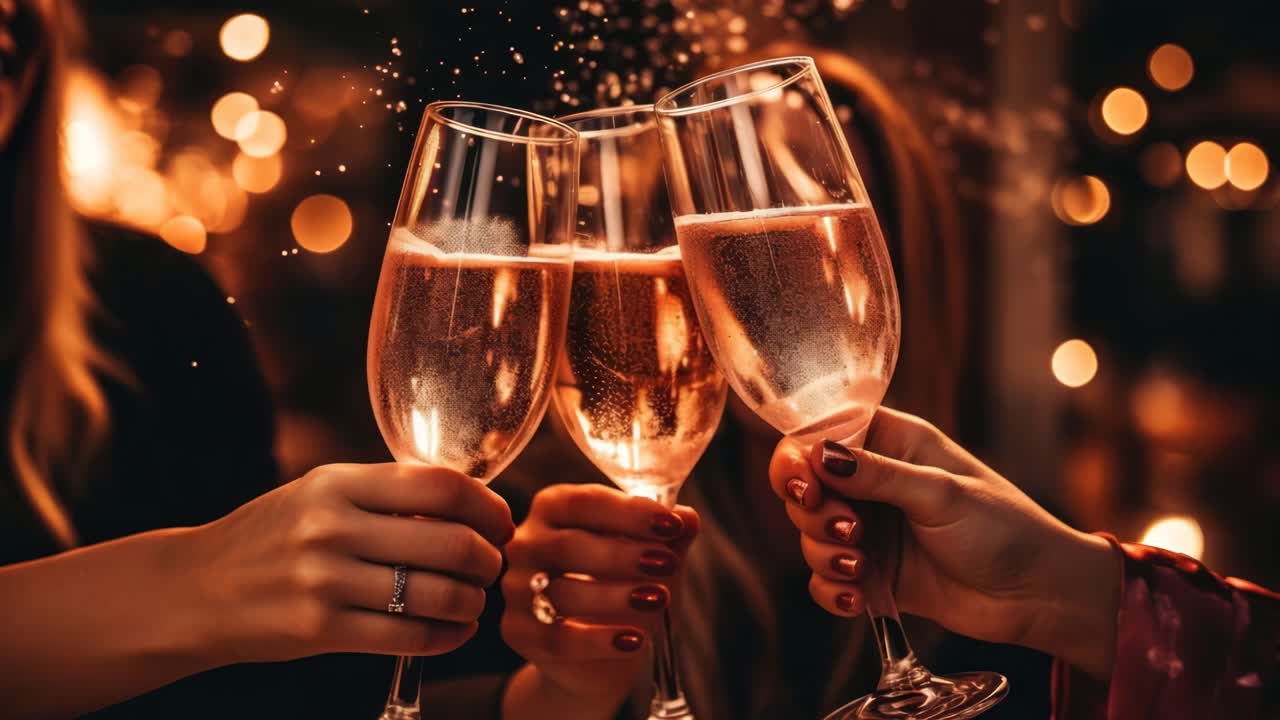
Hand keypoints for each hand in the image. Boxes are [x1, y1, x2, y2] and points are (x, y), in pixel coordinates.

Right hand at [189, 463, 514, 662]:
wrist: (193, 588)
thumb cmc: (274, 535)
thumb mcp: (320, 493)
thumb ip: (386, 494)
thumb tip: (467, 502)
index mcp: (339, 482)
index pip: (441, 485)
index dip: (487, 505)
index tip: (500, 520)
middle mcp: (333, 527)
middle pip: (452, 541)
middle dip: (489, 558)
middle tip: (493, 565)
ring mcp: (325, 581)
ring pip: (438, 593)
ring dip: (472, 600)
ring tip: (472, 600)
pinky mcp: (321, 630)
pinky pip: (409, 636)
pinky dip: (447, 635)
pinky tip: (453, 629)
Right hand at [500, 484, 698, 714]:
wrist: (598, 653)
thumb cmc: (623, 587)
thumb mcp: (652, 558)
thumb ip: (668, 536)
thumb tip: (688, 517)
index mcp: (554, 507)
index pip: (585, 502)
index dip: (630, 513)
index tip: (671, 525)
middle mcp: (526, 542)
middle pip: (568, 545)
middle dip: (623, 555)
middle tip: (668, 564)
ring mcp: (515, 588)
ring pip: (562, 592)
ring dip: (615, 595)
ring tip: (658, 599)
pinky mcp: (517, 632)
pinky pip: (557, 638)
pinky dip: (598, 640)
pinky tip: (634, 640)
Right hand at [770, 407, 1119, 676]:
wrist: (1037, 595)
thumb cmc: (1004, 528)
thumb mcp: (941, 493)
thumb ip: (877, 474)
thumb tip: (819, 455)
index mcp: (892, 443)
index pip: (821, 435)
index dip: (798, 458)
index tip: (804, 486)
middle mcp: (874, 482)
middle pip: (805, 487)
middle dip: (813, 513)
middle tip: (849, 531)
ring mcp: (871, 530)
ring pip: (811, 535)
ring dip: (824, 554)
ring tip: (860, 569)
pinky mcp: (874, 574)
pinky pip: (827, 580)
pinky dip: (831, 590)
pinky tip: (856, 599)